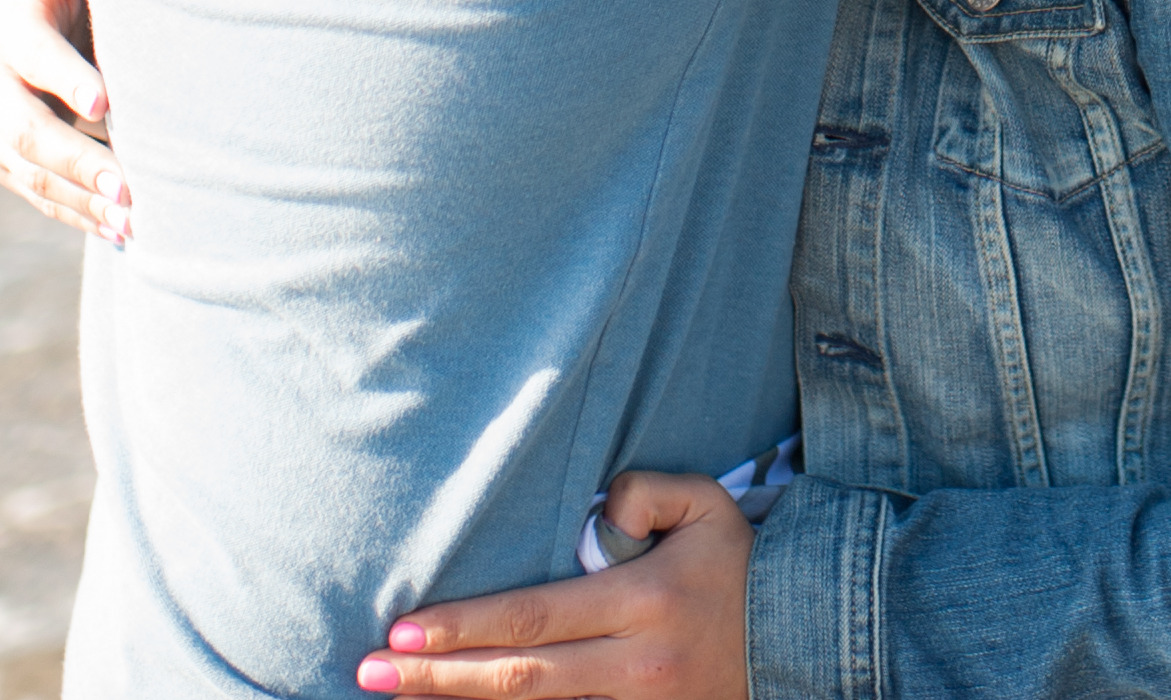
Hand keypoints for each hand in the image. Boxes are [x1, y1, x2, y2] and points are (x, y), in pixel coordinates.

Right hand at [0, 0, 131, 243]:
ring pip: (32, 172)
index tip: (107, 104)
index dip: (66, 79)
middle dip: (79, 159)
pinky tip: (117, 231)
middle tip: (128, 185)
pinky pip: (37, 193)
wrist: (14, 22)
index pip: (33, 56)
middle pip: (29, 130)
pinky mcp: (3, 159)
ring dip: (83, 198)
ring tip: (133, 219)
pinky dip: (76, 213)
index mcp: (6, 28)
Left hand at [362, 472, 751, 697]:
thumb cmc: (739, 563)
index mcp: (644, 601)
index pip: (533, 617)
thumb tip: (601, 510)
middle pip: (518, 677)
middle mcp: (635, 664)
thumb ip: (649, 491)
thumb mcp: (709, 504)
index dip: (462, 627)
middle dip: (436, 677)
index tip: (402, 628)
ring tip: (396, 697)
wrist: (801, 634)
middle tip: (369, 672)